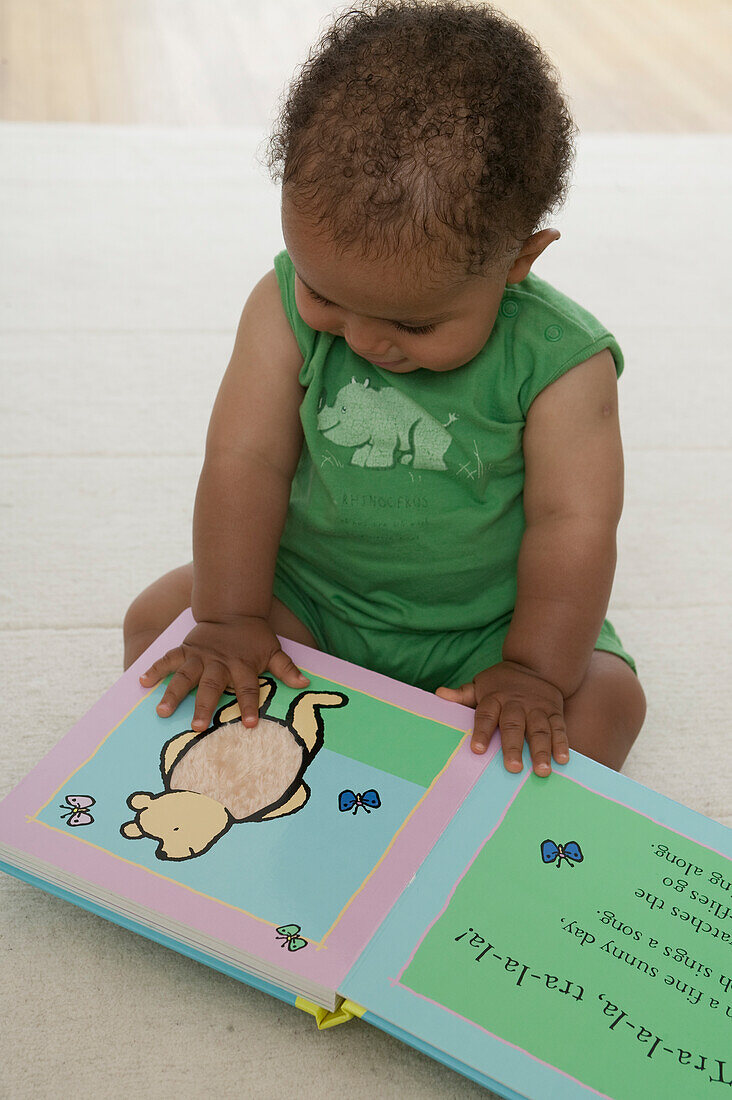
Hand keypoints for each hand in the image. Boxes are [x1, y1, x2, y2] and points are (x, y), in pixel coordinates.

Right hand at [139, 616, 308, 730]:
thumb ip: (286, 669)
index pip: (248, 689)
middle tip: (197, 727)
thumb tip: (304, 683)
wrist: (233, 609)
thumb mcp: (274, 650)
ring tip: (162, 712)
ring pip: (185, 676)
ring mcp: (200, 656)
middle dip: (205, 706)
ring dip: (174, 693)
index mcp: (242, 665)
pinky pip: (168, 659)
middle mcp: (219, 662)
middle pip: (212, 686)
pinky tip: (143, 681)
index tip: (249, 725)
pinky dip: (155, 669)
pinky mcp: (186, 649)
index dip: (249, 706)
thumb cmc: (254, 637)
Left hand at [436, 660, 568, 775]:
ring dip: (541, 750)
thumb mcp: (480, 685)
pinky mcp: (554, 712)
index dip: (481, 732)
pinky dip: (561, 743)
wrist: (535, 665)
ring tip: (541, 771)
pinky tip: (562, 760)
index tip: (478, 750)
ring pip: (539, 729)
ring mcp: (537, 708)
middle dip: (514, 747)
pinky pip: (559, 728)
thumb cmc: (501, 684)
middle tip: (513, 768)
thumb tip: (439, 695)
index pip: (485, 715)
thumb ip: (462, 695)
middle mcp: (516, 703)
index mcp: (495, 698)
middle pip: (514, 725)